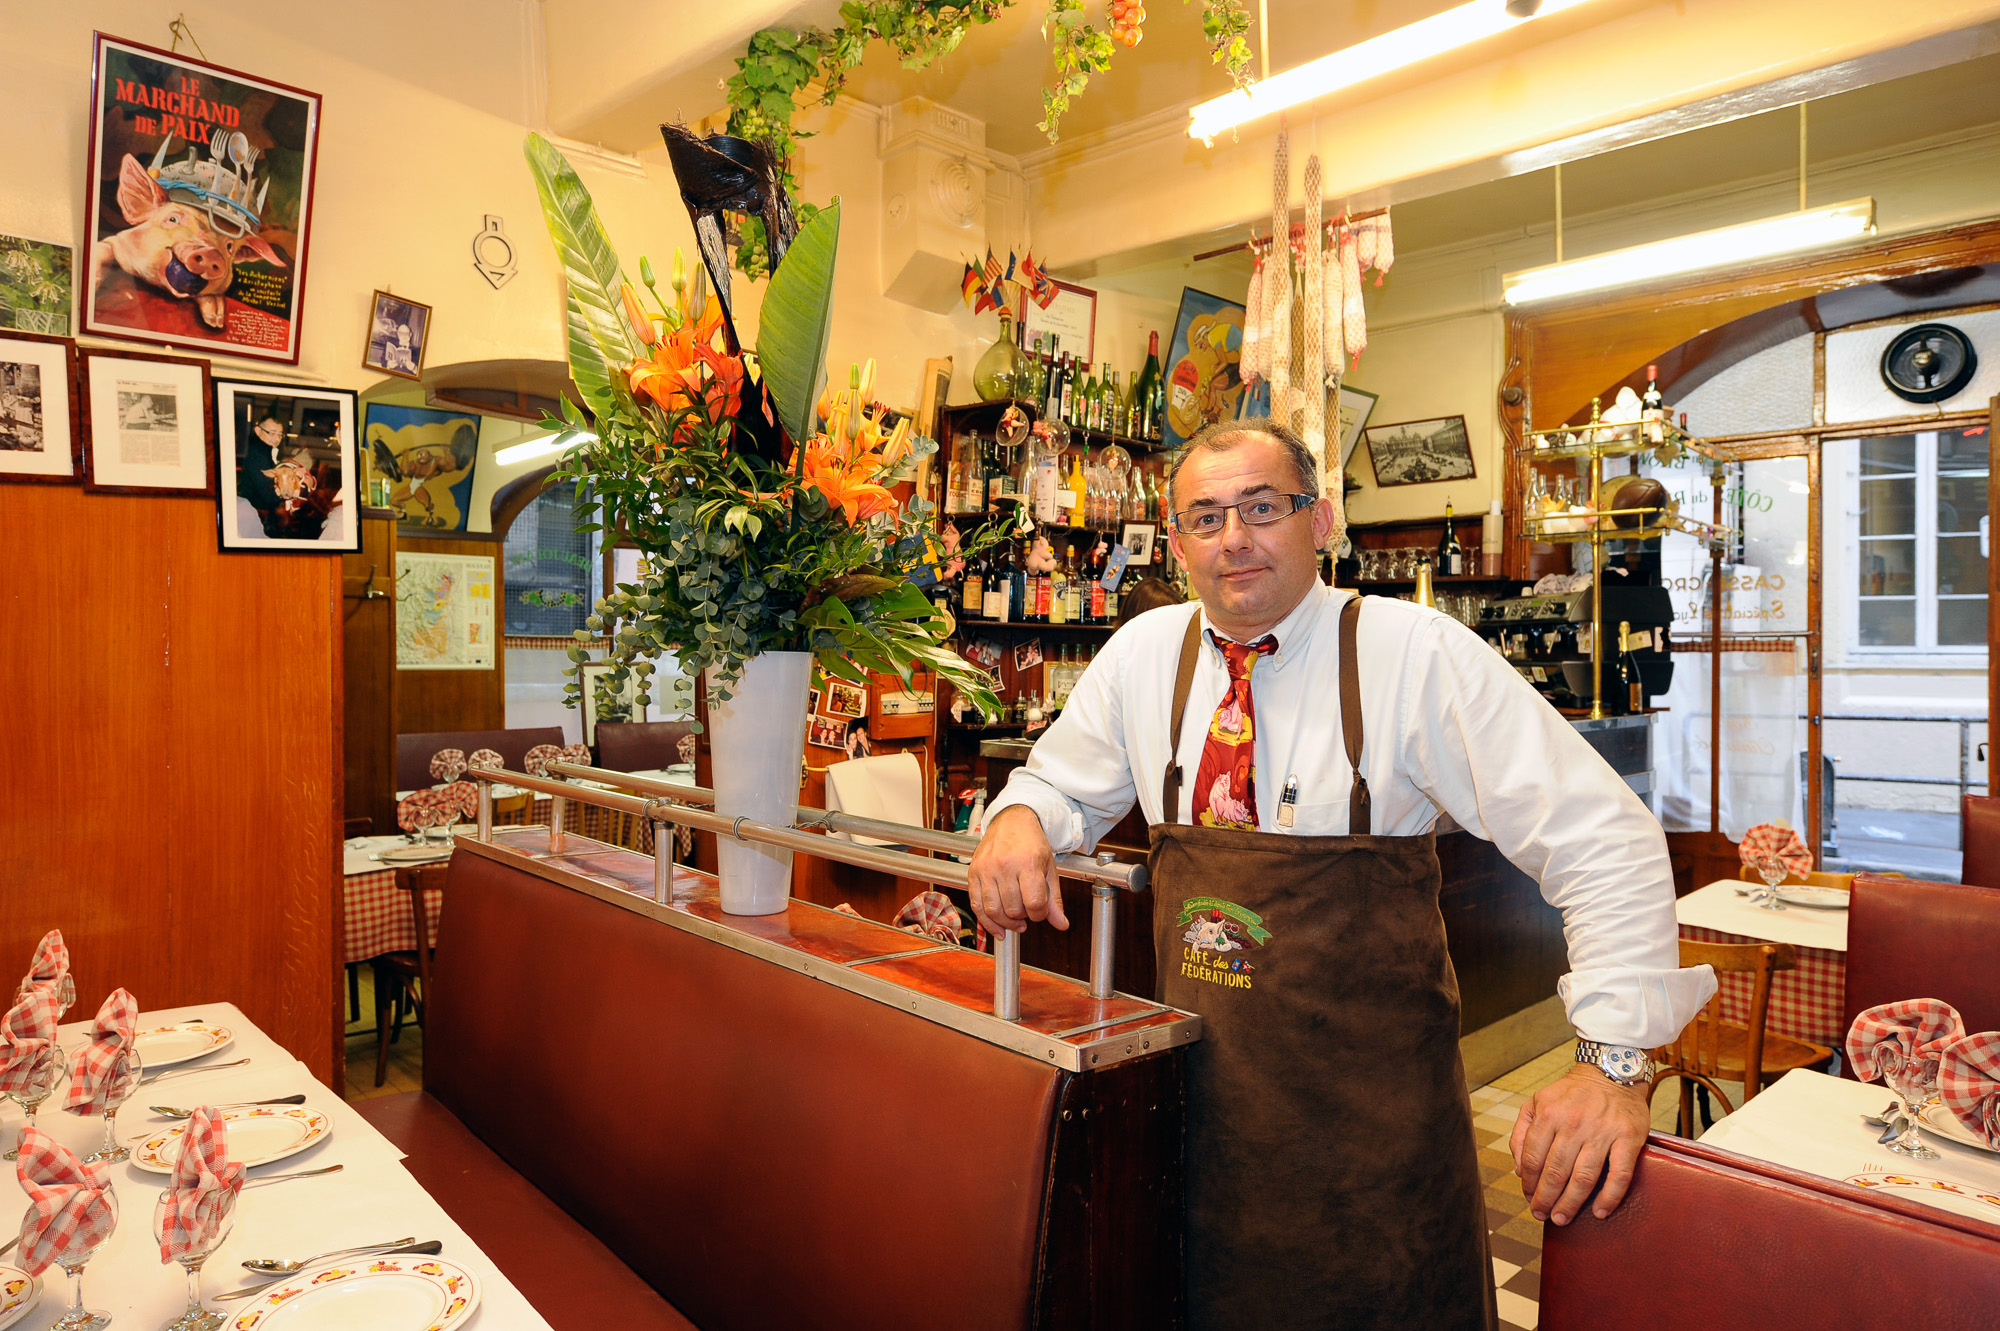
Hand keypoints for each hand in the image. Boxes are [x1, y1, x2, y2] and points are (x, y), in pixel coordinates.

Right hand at [967, 805, 1068, 936]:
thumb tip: (1061, 924)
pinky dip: (986, 922)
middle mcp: (1005, 865)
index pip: (1034, 903)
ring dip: (1006, 922)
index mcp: (1028, 862)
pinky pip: (976, 905)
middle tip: (1028, 912)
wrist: (1011, 822)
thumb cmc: (1031, 843)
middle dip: (1024, 917)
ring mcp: (986, 869)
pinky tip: (997, 929)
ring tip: (1015, 921)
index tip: (1040, 912)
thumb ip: (1054, 899)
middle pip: (1013, 909)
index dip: (1039, 914)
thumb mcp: (1049, 868)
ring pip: (993, 910)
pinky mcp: (973, 873)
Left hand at [1508, 1063, 1650, 1225]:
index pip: (1533, 1159)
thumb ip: (1522, 1133)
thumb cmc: (1572, 1092)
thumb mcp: (1537, 1102)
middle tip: (1542, 1216)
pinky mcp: (1629, 1138)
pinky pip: (1619, 1175)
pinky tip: (1600, 1212)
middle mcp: (1574, 1122)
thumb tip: (1520, 1170)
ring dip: (1571, 1204)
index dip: (1530, 1184)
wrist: (1611, 1071)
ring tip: (1562, 1219)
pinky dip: (1609, 1197)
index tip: (1529, 1198)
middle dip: (1546, 1199)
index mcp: (1549, 1113)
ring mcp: (1603, 1131)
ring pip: (1583, 1178)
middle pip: (1556, 1172)